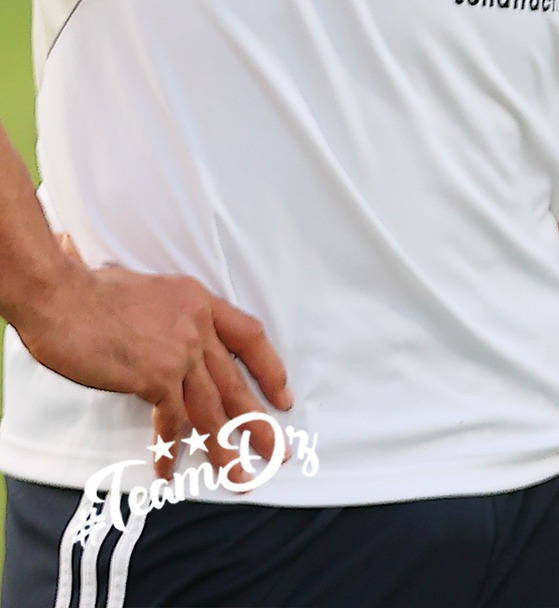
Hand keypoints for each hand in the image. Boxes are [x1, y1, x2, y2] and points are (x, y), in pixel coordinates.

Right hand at [13, 244, 290, 478]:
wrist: (65, 297)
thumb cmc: (95, 292)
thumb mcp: (150, 290)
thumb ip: (168, 314)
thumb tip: (164, 330)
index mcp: (201, 302)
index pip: (250, 337)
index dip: (269, 369)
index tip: (282, 397)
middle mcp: (198, 327)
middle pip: (237, 383)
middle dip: (259, 422)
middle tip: (279, 452)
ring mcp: (179, 353)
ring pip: (211, 409)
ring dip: (225, 448)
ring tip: (240, 478)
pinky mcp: (154, 377)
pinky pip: (171, 420)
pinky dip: (170, 449)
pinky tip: (168, 472)